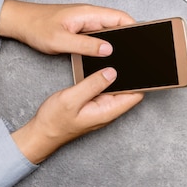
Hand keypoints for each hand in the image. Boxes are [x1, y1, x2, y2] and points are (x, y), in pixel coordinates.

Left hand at [0, 0, 135, 55]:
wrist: (20, 22)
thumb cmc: (36, 26)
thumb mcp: (61, 41)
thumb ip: (86, 45)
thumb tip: (108, 50)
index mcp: (88, 14)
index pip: (120, 17)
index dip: (135, 27)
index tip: (144, 39)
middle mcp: (89, 16)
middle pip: (118, 25)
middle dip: (129, 37)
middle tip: (137, 53)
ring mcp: (85, 23)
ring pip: (109, 32)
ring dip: (117, 42)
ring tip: (124, 57)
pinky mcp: (80, 30)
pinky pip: (98, 37)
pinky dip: (104, 45)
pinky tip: (105, 57)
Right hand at [11, 67, 142, 163]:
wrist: (41, 133)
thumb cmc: (54, 121)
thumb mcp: (72, 99)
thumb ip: (92, 85)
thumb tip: (112, 72)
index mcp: (107, 111)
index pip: (135, 95)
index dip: (142, 80)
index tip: (144, 64)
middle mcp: (108, 110)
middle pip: (128, 90)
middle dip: (132, 74)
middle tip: (133, 53)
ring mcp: (101, 107)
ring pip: (116, 89)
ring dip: (118, 75)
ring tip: (121, 56)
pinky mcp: (93, 104)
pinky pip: (105, 90)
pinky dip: (106, 79)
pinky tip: (103, 67)